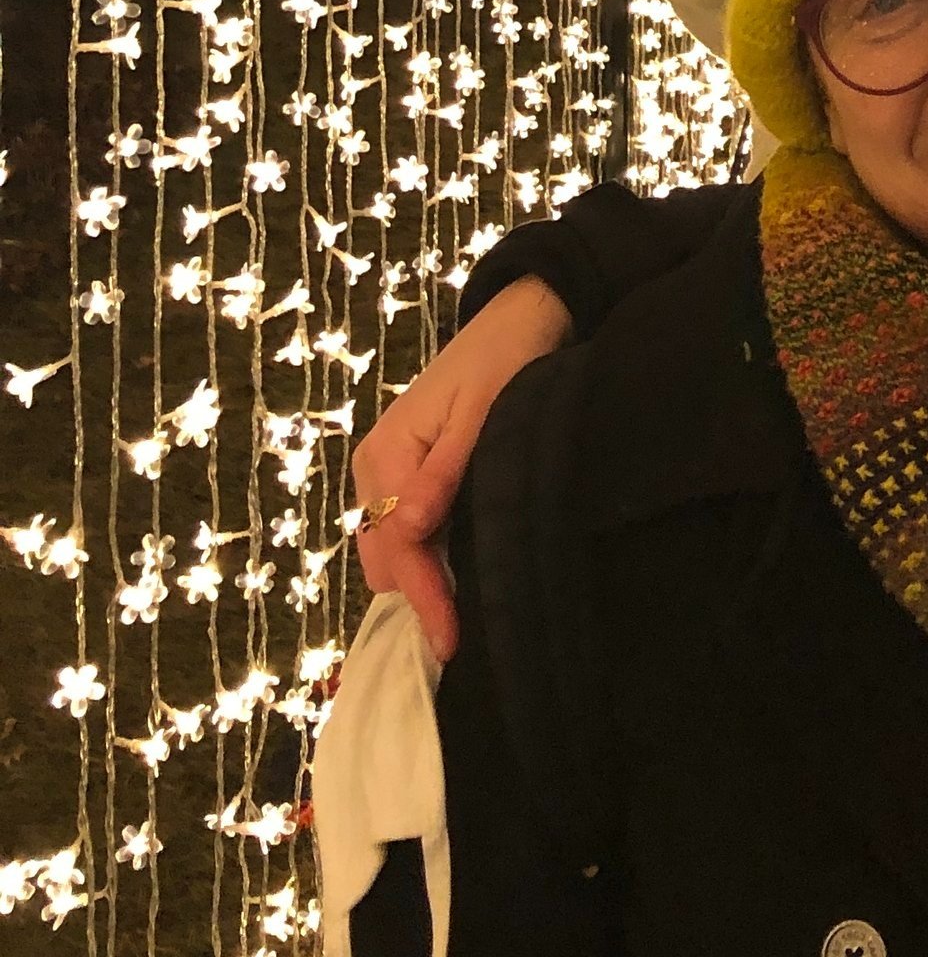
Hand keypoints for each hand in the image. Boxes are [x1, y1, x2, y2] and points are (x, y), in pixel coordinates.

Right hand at [352, 277, 570, 658]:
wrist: (522, 316)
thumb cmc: (507, 358)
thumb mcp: (482, 413)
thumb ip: (444, 473)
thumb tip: (406, 532)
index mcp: (386, 454)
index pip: (399, 546)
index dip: (424, 595)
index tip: (449, 640)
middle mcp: (376, 467)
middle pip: (385, 557)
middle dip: (417, 594)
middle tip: (463, 631)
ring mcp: (389, 472)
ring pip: (393, 549)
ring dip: (421, 578)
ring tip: (464, 610)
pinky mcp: (409, 473)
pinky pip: (408, 530)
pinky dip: (427, 555)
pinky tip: (458, 569)